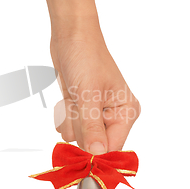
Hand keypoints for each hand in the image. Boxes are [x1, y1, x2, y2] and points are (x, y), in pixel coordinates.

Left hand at [51, 20, 139, 154]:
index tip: (81, 132)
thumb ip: (92, 126)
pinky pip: (70, 127)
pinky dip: (63, 115)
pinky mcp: (82, 110)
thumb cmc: (86, 56)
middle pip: (93, 144)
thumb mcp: (88, 93)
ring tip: (73, 97)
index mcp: (126, 112)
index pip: (112, 146)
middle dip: (79, 125)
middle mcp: (114, 116)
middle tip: (78, 103)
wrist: (71, 36)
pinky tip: (68, 98)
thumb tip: (98, 152)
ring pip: (78, 136)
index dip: (95, 146)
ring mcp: (97, 114)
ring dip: (69, 119)